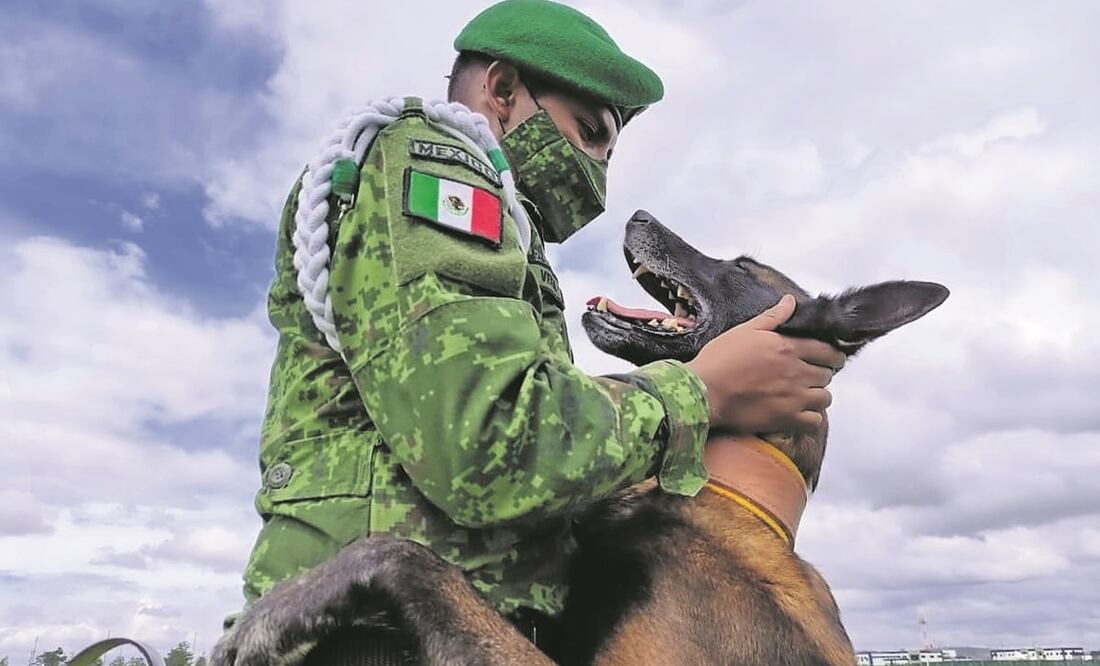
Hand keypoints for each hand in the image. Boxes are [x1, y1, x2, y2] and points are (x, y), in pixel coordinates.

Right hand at [686, 294, 845, 432]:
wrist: (703, 392)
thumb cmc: (720, 359)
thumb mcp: (744, 331)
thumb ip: (772, 317)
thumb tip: (790, 301)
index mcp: (787, 348)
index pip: (827, 351)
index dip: (833, 355)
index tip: (832, 358)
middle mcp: (796, 373)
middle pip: (827, 375)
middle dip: (822, 374)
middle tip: (811, 375)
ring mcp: (793, 398)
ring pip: (825, 398)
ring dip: (818, 396)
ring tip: (806, 395)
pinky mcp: (785, 419)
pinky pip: (814, 421)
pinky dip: (812, 418)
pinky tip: (801, 414)